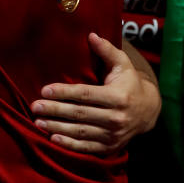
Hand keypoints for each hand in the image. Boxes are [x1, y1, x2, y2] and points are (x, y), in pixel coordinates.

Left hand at [31, 33, 159, 153]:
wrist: (148, 111)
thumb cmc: (130, 83)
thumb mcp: (123, 64)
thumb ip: (107, 50)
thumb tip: (91, 35)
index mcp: (118, 96)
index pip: (86, 94)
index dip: (64, 92)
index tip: (45, 89)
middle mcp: (115, 117)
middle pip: (79, 113)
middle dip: (55, 110)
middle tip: (35, 106)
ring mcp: (111, 134)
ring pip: (79, 131)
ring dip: (56, 127)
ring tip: (38, 122)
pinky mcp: (108, 147)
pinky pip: (84, 146)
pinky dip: (68, 143)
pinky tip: (52, 138)